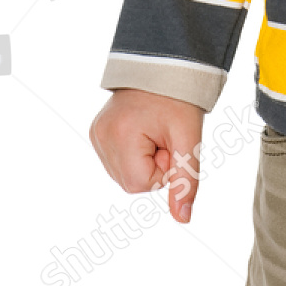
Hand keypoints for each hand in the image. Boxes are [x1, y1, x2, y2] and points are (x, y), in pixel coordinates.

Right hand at [89, 88, 204, 224]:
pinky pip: (116, 160)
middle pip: (131, 182)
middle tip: (164, 136)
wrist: (164, 66)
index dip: (163, 169)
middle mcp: (101, 136)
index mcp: (121, 135)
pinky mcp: (96, 132)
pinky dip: (132, 153)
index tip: (170, 143)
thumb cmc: (179, 100)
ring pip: (123, 174)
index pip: (141, 184)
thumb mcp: (189, 138)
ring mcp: (96, 134)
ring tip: (153, 130)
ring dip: (143, 160)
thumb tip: (183, 219)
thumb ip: (185, 180)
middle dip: (153, 166)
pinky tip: (141, 130)